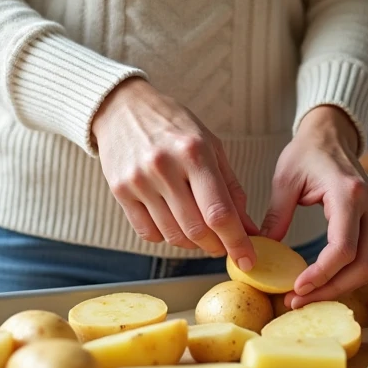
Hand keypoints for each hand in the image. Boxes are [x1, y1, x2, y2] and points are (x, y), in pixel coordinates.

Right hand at [92, 78, 258, 268]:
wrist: (122, 107)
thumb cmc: (173, 124)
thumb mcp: (211, 145)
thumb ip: (231, 187)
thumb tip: (247, 227)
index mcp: (194, 152)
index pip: (219, 211)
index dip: (236, 242)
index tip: (248, 260)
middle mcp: (164, 167)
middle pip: (196, 230)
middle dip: (216, 246)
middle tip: (225, 246)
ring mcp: (139, 181)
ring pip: (173, 236)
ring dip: (193, 244)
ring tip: (201, 232)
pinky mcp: (119, 191)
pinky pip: (149, 233)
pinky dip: (167, 236)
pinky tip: (174, 222)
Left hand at [263, 106, 367, 307]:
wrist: (330, 134)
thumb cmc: (307, 153)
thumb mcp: (284, 181)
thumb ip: (277, 217)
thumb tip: (262, 254)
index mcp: (348, 193)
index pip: (343, 248)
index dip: (321, 275)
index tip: (296, 288)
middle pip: (364, 264)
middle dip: (333, 288)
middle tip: (300, 299)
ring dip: (350, 285)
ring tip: (317, 294)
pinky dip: (364, 273)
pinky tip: (338, 280)